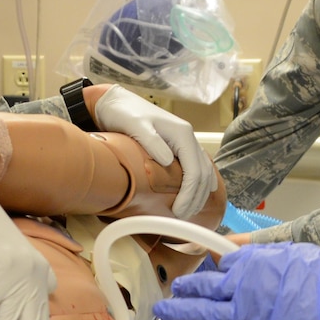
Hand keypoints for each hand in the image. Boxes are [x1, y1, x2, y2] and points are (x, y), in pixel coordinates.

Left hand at [91, 86, 219, 219]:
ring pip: (203, 172)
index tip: (178, 212)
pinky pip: (196, 168)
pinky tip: (193, 197)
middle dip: (196, 199)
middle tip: (181, 218)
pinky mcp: (178, 147)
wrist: (116, 102)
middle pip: (203, 174)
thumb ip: (151, 141)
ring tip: (187, 212)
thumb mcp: (135, 124)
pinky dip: (197, 185)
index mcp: (183, 134)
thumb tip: (167, 161)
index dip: (189, 194)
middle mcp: (188, 138)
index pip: (195, 171)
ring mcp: (185, 142)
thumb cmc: (124, 113)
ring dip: (199, 194)